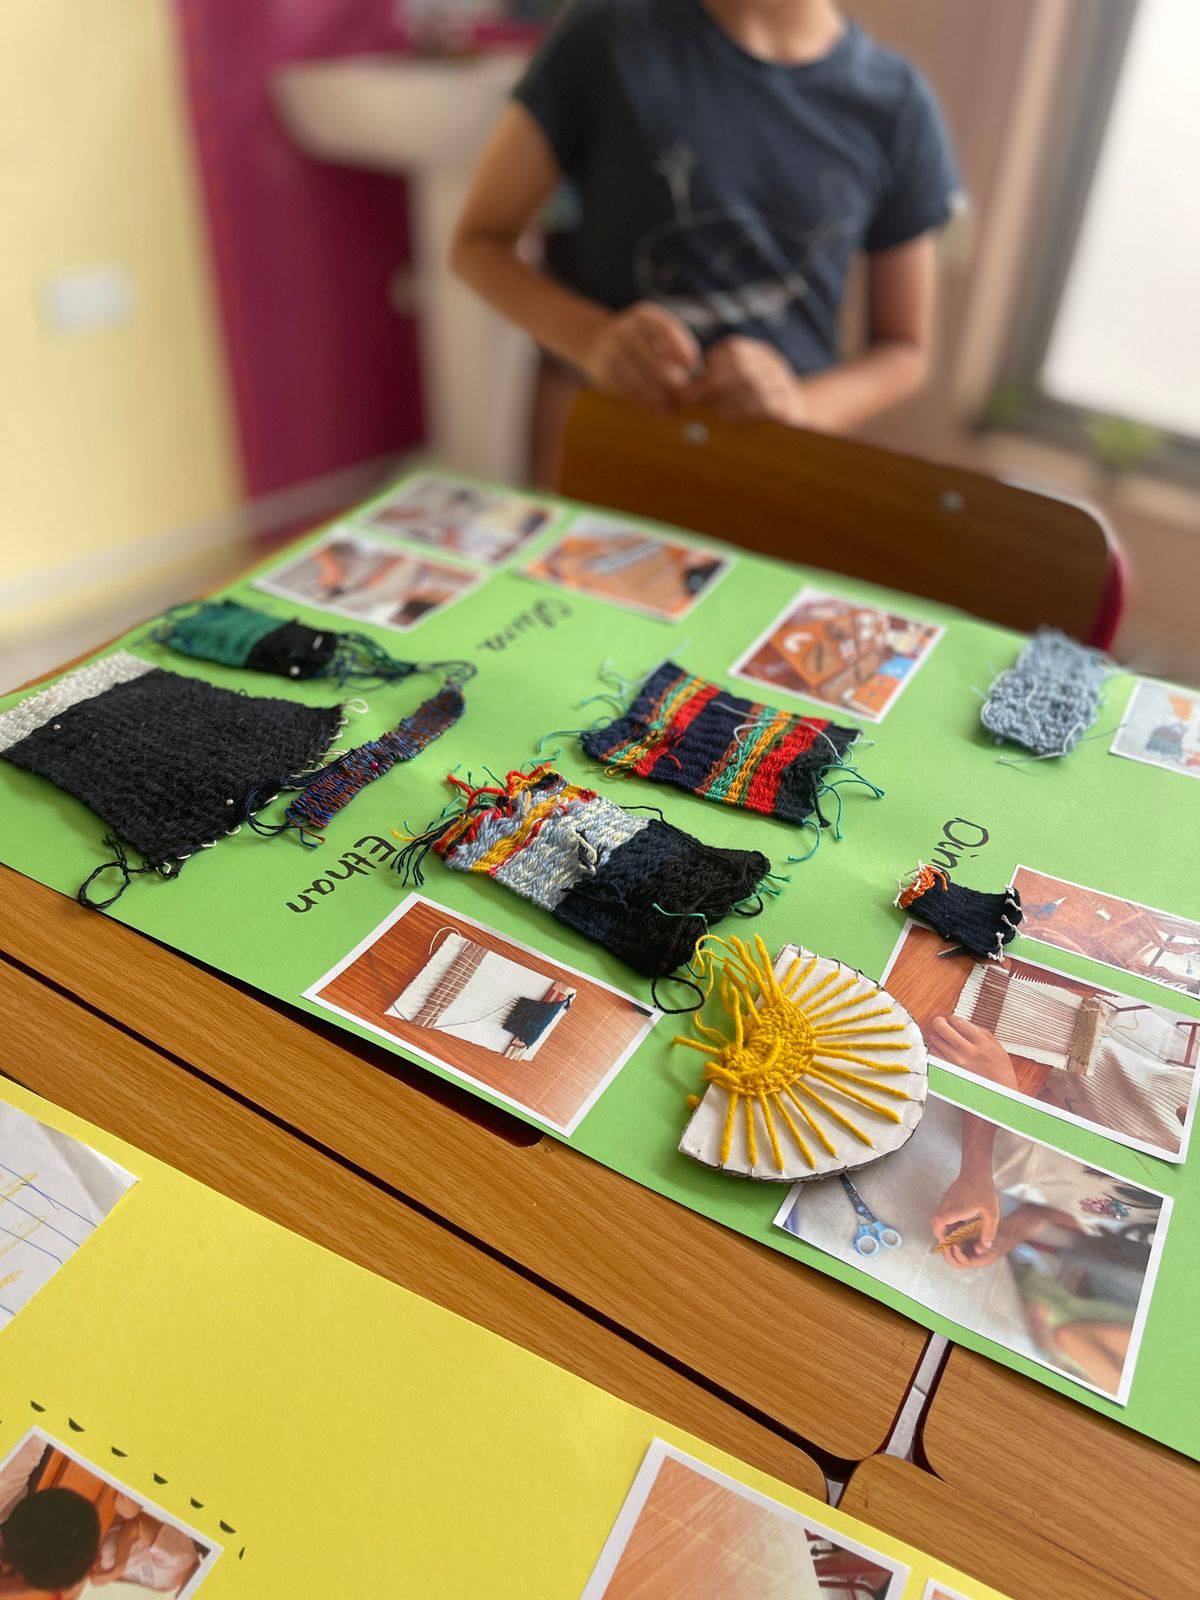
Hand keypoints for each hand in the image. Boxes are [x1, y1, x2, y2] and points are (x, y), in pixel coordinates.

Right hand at [581, 301, 699, 413]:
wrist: (597, 341)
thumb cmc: (640, 340)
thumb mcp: (655, 332)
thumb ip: (674, 347)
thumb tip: (695, 374)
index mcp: (642, 317)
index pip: (665, 330)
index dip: (681, 349)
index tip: (693, 365)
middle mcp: (624, 332)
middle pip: (650, 360)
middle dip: (670, 379)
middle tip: (685, 391)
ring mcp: (610, 354)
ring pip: (637, 381)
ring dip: (659, 397)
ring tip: (675, 406)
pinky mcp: (603, 374)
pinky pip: (628, 393)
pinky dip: (647, 405)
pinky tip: (663, 411)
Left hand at [684, 335, 807, 423]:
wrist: (797, 418)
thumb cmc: (757, 404)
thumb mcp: (737, 387)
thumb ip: (712, 384)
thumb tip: (679, 387)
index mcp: (760, 355)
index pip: (734, 349)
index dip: (710, 364)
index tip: (689, 381)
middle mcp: (773, 365)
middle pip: (740, 365)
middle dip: (710, 382)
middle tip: (688, 398)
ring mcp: (784, 385)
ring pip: (752, 384)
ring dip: (724, 398)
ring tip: (708, 410)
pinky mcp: (789, 407)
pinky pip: (766, 405)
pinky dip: (743, 411)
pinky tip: (729, 418)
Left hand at [927, 1016, 1019, 1090]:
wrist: (997, 1098)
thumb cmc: (1000, 1074)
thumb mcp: (998, 1049)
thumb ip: (982, 1033)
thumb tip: (965, 1024)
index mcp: (981, 1043)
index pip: (957, 1021)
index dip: (952, 1019)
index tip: (952, 1021)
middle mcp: (966, 1052)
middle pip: (941, 1028)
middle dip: (939, 1022)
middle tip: (939, 1023)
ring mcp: (955, 1063)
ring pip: (934, 1041)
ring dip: (936, 1037)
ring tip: (941, 1039)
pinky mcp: (947, 1073)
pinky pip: (933, 1057)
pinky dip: (934, 1051)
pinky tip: (940, 1052)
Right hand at [930, 1170, 1000, 1266]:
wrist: (977, 1170)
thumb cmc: (984, 1191)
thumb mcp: (991, 1213)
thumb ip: (989, 1231)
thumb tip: (985, 1246)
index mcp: (954, 1211)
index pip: (938, 1225)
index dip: (941, 1236)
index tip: (949, 1243)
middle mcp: (946, 1205)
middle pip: (934, 1221)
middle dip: (941, 1232)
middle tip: (953, 1239)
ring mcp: (946, 1200)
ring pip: (937, 1216)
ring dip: (944, 1225)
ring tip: (958, 1231)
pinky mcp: (948, 1197)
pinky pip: (942, 1211)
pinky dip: (947, 1219)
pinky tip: (961, 1220)